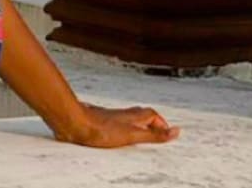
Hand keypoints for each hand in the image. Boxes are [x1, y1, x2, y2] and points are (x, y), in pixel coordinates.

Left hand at [53, 102, 177, 148]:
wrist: (75, 122)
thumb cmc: (102, 129)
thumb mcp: (133, 135)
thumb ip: (155, 135)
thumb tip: (176, 131)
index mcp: (133, 116)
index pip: (152, 114)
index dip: (161, 123)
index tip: (167, 132)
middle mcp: (122, 114)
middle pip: (141, 114)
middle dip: (151, 122)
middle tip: (157, 132)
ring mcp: (110, 116)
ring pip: (127, 117)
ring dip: (136, 124)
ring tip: (140, 133)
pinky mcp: (99, 121)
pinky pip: (115, 122)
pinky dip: (122, 127)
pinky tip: (116, 133)